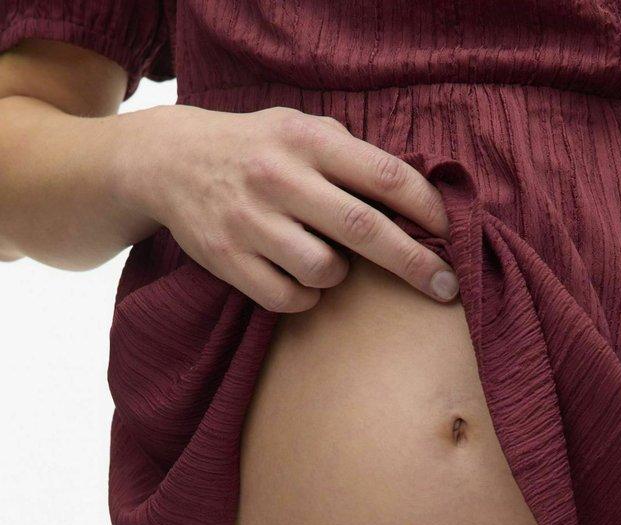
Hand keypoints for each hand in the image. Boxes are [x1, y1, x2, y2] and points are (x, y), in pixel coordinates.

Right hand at [113, 103, 458, 311]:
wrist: (171, 161)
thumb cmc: (258, 149)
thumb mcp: (300, 129)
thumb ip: (352, 155)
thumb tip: (418, 193)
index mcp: (306, 141)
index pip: (384, 176)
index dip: (426, 208)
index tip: (450, 235)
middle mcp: (279, 178)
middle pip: (363, 229)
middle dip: (413, 262)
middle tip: (445, 287)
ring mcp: (250, 221)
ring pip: (324, 271)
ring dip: (339, 275)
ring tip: (328, 260)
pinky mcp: (228, 259)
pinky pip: (289, 298)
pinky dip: (305, 297)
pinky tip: (300, 280)